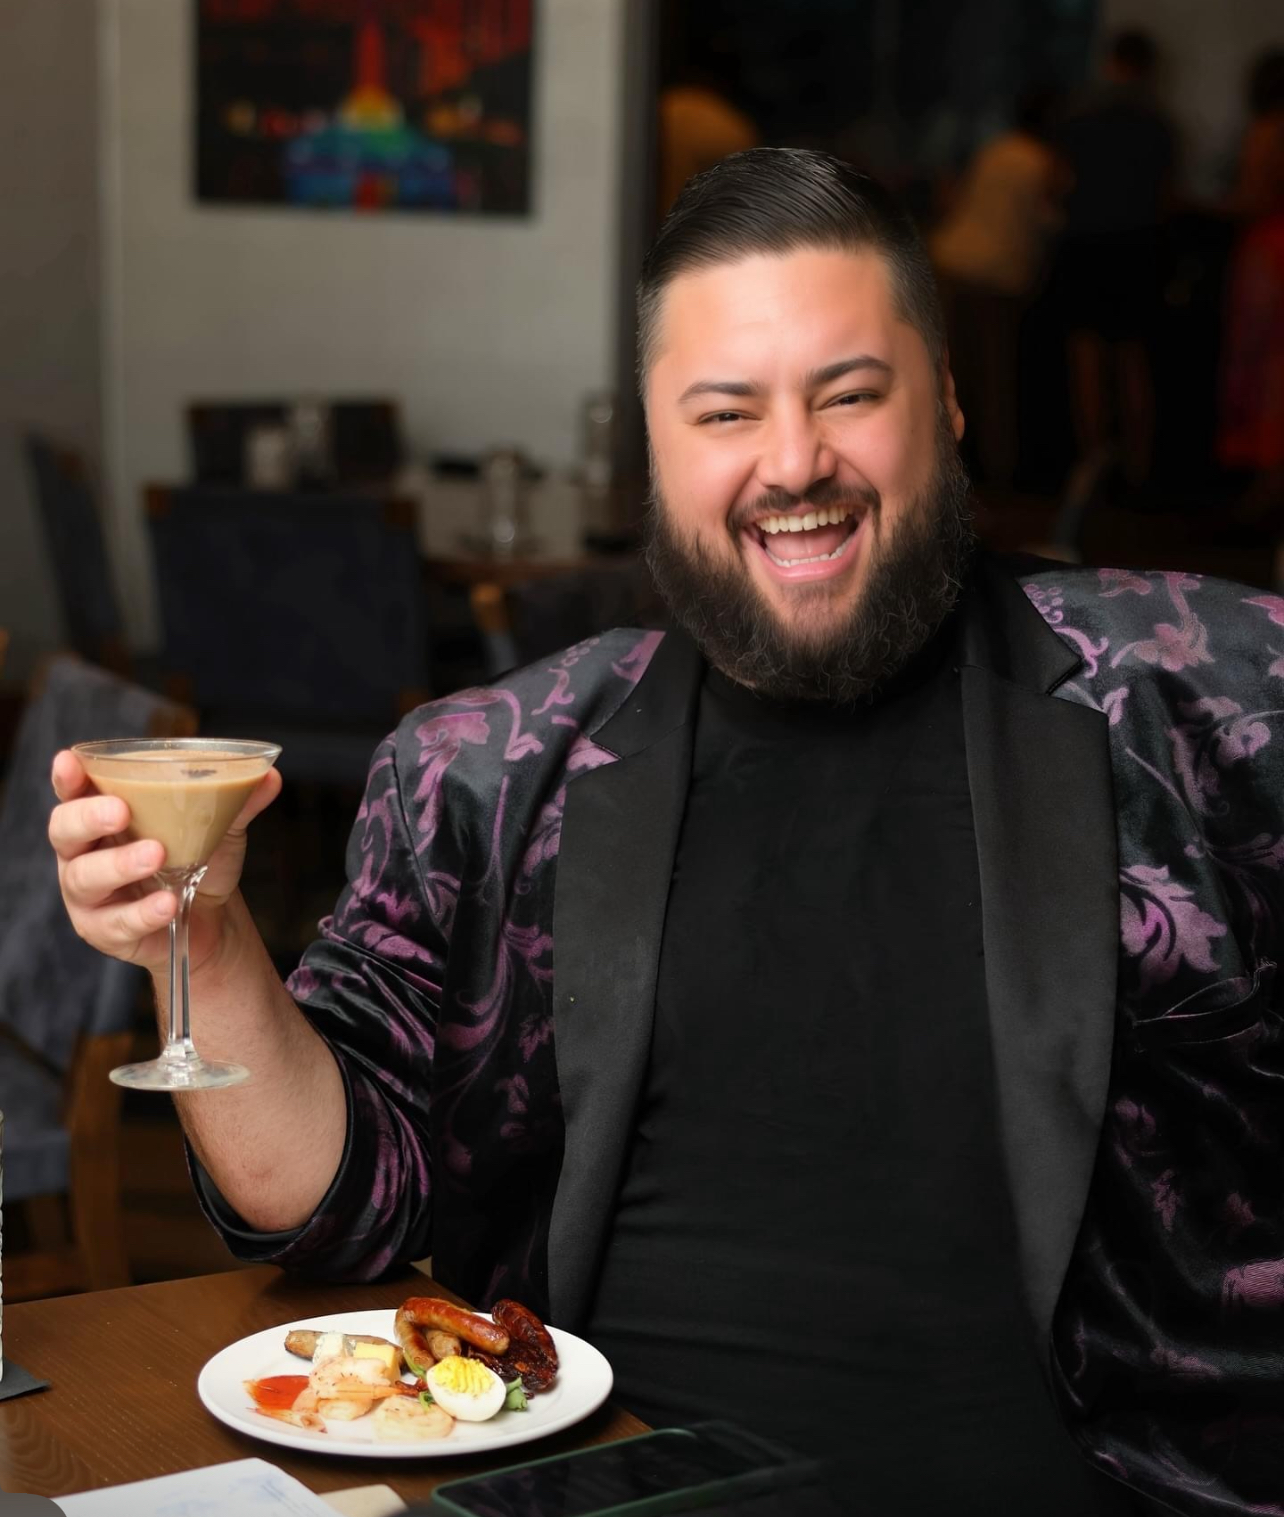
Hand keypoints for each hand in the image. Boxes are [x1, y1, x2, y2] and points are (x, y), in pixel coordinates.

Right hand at [48, 748, 281, 974]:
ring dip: (120, 864)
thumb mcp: (219, 826)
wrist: (211, 918)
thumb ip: (238, 801)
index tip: (70, 762)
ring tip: (157, 855)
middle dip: (88, 817)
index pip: (73, 790)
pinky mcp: (103, 930)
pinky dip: (142, 912)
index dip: (67, 777)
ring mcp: (88, 893)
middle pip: (64, 829)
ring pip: (85, 876)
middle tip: (121, 811)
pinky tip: (166, 903)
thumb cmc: (199, 858)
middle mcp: (85, 850)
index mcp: (103, 813)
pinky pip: (115, 921)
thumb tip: (269, 776)